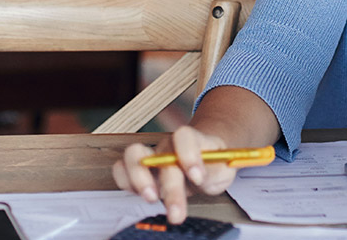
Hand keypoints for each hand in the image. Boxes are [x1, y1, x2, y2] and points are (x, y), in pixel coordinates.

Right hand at [112, 126, 239, 223]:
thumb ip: (215, 171)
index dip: (189, 155)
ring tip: (152, 198)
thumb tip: (200, 177)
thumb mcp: (225, 169)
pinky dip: (125, 182)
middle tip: (176, 210)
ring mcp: (152, 155)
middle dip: (169, 186)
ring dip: (139, 179)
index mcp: (193, 140)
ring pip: (133, 155)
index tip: (197, 177)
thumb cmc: (213, 165)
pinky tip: (142, 195)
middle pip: (161, 156)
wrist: (205, 162)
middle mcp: (169, 146)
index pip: (184, 136)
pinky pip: (121, 169)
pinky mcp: (138, 169)